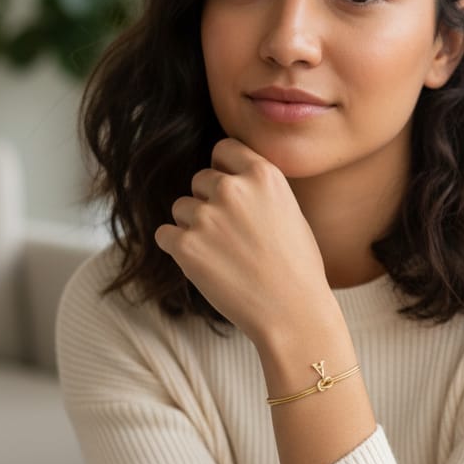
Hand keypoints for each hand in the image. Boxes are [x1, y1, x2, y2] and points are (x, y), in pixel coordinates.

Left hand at [155, 138, 332, 344]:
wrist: (293, 313)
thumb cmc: (298, 269)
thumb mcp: (290, 212)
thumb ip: (258, 190)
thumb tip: (229, 179)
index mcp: (263, 175)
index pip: (223, 150)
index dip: (223, 171)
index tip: (229, 194)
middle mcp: (233, 189)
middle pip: (200, 180)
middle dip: (209, 204)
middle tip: (232, 238)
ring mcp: (207, 216)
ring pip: (181, 208)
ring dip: (193, 228)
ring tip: (223, 256)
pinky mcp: (186, 246)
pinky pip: (165, 235)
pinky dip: (178, 249)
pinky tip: (204, 266)